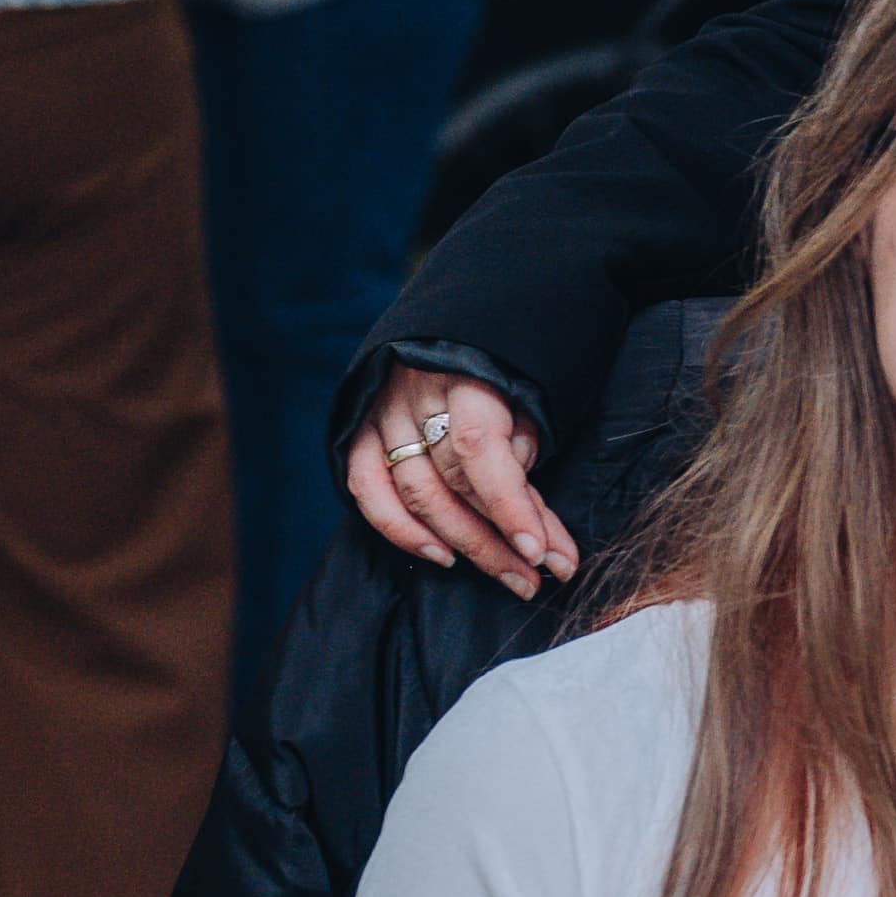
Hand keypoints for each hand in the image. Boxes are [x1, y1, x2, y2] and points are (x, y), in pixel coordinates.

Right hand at [345, 368, 578, 594]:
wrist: (447, 318)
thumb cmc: (501, 360)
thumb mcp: (526, 389)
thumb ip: (523, 445)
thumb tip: (528, 513)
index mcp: (463, 374)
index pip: (479, 449)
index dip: (508, 504)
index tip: (537, 550)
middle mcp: (413, 395)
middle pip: (451, 482)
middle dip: (498, 538)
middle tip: (536, 578)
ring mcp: (380, 413)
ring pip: (414, 494)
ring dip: (463, 544)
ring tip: (509, 575)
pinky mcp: (358, 430)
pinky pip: (367, 491)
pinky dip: (401, 530)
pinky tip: (440, 556)